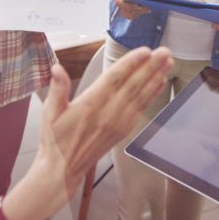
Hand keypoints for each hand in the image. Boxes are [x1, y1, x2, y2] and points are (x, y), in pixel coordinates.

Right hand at [38, 47, 172, 190]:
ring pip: (141, 96)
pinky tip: (160, 82)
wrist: (64, 168)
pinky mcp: (124, 130)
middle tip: (164, 51)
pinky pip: (141, 108)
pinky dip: (152, 94)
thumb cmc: (56, 139)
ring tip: (168, 62)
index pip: (114, 79)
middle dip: (150, 67)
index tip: (145, 51)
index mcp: (90, 104)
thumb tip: (56, 69)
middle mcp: (108, 113)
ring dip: (156, 77)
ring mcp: (118, 122)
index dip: (131, 64)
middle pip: (133, 85)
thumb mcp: (50, 112)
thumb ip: (57, 88)